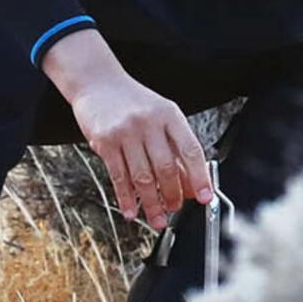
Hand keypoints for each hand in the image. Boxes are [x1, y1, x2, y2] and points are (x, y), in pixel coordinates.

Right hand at [40, 28, 209, 228]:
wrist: (97, 82)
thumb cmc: (132, 101)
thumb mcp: (160, 114)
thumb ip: (175, 145)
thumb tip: (190, 181)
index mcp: (169, 114)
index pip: (190, 150)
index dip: (200, 177)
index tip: (205, 197)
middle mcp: (149, 122)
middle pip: (166, 168)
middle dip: (173, 195)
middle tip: (175, 209)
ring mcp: (126, 131)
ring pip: (143, 177)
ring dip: (151, 204)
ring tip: (157, 219)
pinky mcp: (105, 142)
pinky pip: (119, 177)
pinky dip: (126, 198)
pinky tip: (131, 211)